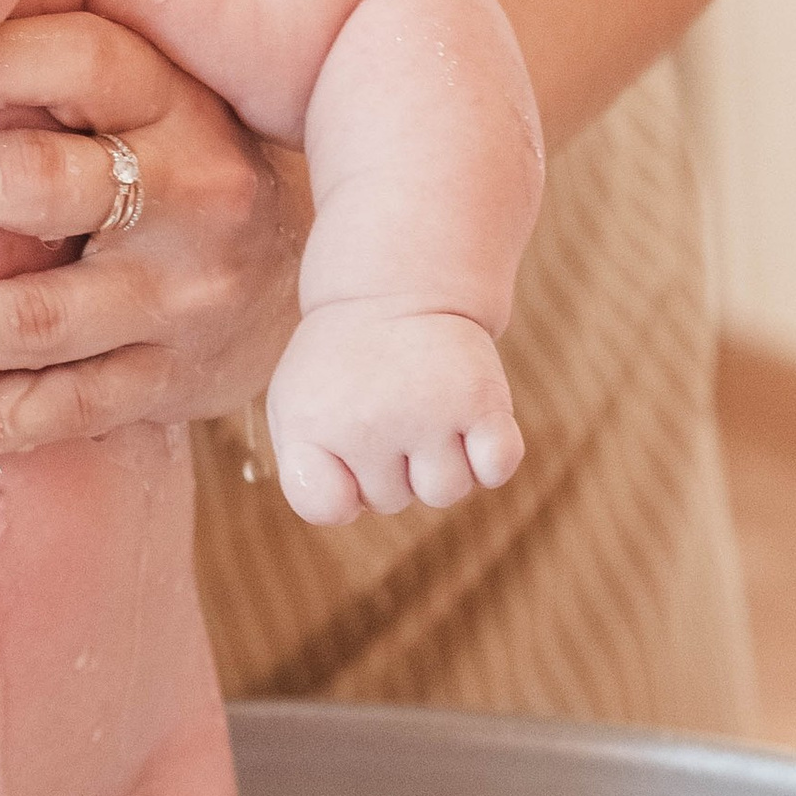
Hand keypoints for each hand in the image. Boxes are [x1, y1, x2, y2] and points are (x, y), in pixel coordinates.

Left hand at [0, 15, 309, 455]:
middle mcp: (196, 191)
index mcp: (179, 95)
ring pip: (32, 318)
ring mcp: (189, 296)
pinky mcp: (178, 382)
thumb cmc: (176, 145)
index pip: (74, 58)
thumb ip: (45, 29)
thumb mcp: (147, 72)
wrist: (320, 265)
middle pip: (31, 185)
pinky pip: (61, 410)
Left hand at [264, 301, 524, 523]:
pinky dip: (491, 456)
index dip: (342, 488)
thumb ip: (305, 472)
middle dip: (392, 465)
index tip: (341, 443)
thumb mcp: (298, 406)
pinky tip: (469, 420)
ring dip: (442, 461)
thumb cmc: (344, 363)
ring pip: (445, 492)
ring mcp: (426, 412)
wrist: (395, 286)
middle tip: (387, 405)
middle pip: (392, 500)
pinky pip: (497, 467)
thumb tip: (349, 509)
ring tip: (425, 408)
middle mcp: (365, 423)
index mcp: (310, 424)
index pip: (326, 506)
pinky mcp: (480, 399)